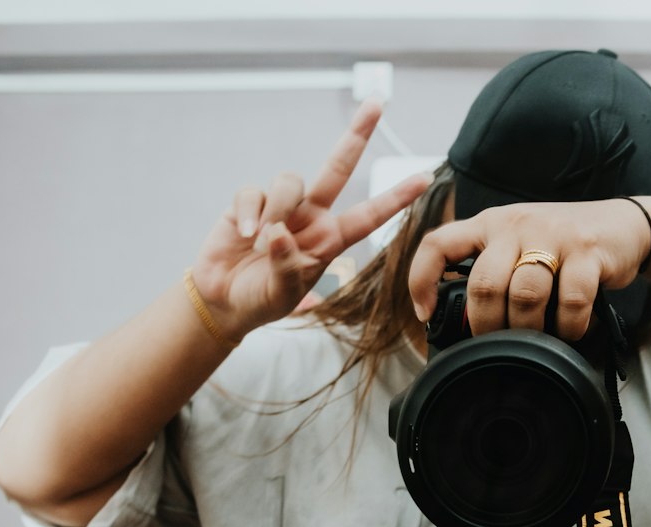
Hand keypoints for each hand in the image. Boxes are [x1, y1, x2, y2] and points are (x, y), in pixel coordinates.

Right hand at [189, 100, 431, 341]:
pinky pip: (253, 192)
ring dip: (277, 212)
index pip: (368, 216)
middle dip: (357, 135)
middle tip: (378, 102)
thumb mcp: (281, 294)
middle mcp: (310, 217)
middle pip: (337, 168)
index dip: (395, 197)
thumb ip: (285, 266)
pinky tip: (244, 236)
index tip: (425, 178)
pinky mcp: (250, 203)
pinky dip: (249, 213)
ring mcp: (281, 207)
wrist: (225, 300)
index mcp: (329, 240)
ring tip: (260, 246)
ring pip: (290, 181)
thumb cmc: (261, 300)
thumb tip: (279, 233)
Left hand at [408, 199, 650, 341]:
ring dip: (528, 329)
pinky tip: (570, 330)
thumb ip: (492, 274)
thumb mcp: (519, 248)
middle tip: (498, 343)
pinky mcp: (588, 250)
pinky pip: (571, 300)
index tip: (426, 314)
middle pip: (484, 283)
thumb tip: (464, 327)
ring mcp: (553, 235)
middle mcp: (517, 224)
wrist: (622, 227)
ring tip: (537, 339)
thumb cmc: (562, 247)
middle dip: (487, 325)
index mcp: (491, 225)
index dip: (423, 280)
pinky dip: (569, 326)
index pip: (439, 243)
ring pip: (525, 294)